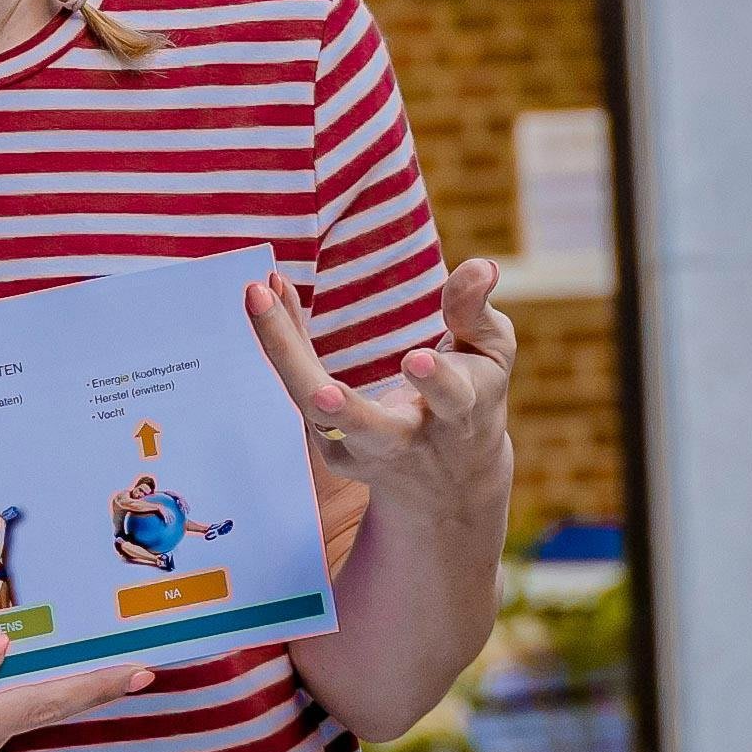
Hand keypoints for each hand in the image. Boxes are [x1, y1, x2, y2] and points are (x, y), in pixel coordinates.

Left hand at [254, 263, 512, 550]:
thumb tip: (481, 266)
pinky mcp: (331, 447)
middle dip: (342, 408)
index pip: (451, 399)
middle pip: (366, 427)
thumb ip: (477, 313)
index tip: (417, 360)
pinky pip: (299, 385)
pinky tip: (268, 292)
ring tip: (260, 297)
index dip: (436, 381)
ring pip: (315, 411)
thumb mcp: (491, 355)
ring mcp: (362, 449)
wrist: (449, 485)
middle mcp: (407, 439)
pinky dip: (282, 336)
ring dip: (283, 354)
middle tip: (319, 389)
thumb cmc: (473, 397)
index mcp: (459, 413)